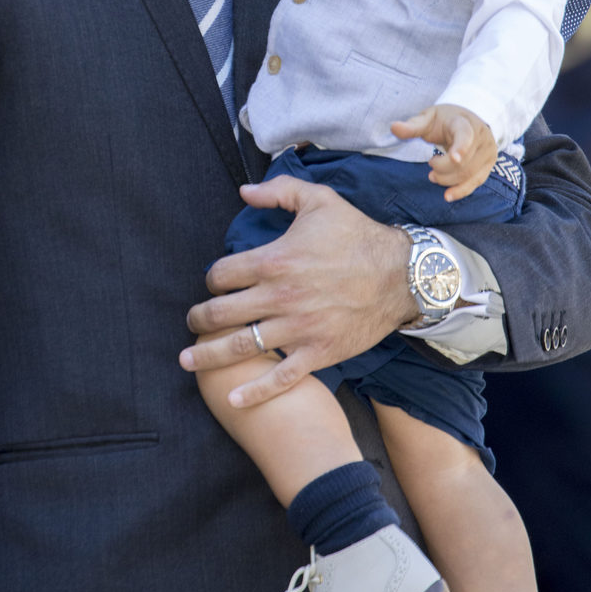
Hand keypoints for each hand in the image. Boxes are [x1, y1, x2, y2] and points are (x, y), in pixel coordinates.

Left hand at [180, 176, 414, 403]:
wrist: (402, 275)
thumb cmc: (357, 235)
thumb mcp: (319, 200)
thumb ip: (279, 191)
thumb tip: (244, 191)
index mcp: (274, 261)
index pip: (221, 274)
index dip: (212, 278)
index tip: (216, 283)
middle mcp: (280, 297)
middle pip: (221, 313)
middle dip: (199, 319)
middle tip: (193, 322)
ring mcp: (298, 328)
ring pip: (241, 347)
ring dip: (208, 356)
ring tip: (188, 360)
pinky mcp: (318, 352)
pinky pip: (281, 377)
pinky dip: (255, 392)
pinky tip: (233, 400)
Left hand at [391, 104, 497, 200]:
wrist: (467, 120)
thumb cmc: (444, 120)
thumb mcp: (428, 118)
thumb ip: (412, 126)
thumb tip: (393, 128)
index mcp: (465, 123)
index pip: (466, 135)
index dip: (461, 147)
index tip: (455, 158)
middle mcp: (482, 137)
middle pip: (464, 161)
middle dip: (442, 169)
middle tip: (430, 165)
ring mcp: (488, 152)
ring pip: (469, 174)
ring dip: (448, 180)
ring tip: (434, 176)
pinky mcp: (488, 166)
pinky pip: (476, 183)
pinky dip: (461, 191)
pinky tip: (448, 196)